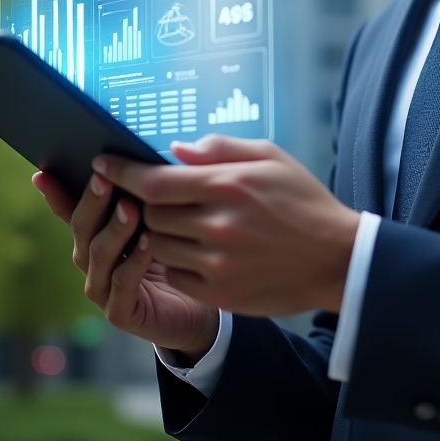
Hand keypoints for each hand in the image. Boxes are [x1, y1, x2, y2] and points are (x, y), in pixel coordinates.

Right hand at [33, 170, 217, 361]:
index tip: (43, 173)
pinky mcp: (120, 313)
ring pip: (99, 254)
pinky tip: (150, 241)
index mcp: (97, 237)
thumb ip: (147, 195)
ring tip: (130, 207)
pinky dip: (135, 261)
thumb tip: (142, 157)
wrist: (197, 310)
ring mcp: (103, 289)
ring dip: (114, 229)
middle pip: (83, 228)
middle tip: (103, 177)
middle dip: (92, 201)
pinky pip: (123, 284)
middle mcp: (93, 262)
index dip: (57, 194)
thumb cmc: (179, 256)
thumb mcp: (161, 219)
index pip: (72, 211)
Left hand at [93, 134, 360, 315]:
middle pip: (150, 213)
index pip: (154, 180)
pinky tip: (194, 248)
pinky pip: (175, 274)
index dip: (122, 172)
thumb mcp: (271, 157)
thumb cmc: (303, 200)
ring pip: (156, 245)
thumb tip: (175, 149)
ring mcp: (217, 263)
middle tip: (149, 194)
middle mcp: (218, 225)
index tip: (102, 164)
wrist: (336, 258)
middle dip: (143, 201)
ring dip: (156, 231)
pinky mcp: (220, 292)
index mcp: (229, 185)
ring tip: (175, 221)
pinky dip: (175, 260)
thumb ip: (220, 148)